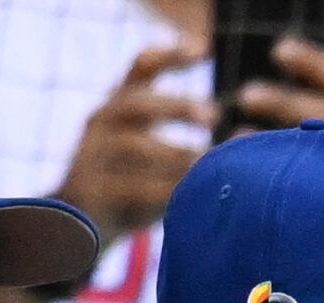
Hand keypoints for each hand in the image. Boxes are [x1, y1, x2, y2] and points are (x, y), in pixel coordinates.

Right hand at [54, 41, 215, 249]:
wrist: (79, 232)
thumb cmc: (129, 188)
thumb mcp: (154, 156)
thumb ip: (186, 141)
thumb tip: (245, 139)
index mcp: (118, 106)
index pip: (140, 67)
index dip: (169, 56)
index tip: (203, 49)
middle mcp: (100, 123)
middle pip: (137, 103)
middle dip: (177, 106)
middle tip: (213, 114)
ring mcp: (90, 156)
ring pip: (131, 145)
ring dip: (173, 151)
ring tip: (203, 160)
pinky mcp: (91, 192)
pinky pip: (129, 187)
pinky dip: (161, 190)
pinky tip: (187, 193)